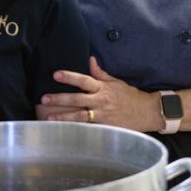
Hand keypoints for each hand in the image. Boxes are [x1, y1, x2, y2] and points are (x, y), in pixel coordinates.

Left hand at [40, 57, 160, 131]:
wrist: (146, 112)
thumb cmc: (130, 96)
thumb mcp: (116, 82)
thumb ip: (101, 72)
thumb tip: (90, 59)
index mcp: (103, 88)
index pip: (83, 80)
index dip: (69, 77)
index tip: (56, 74)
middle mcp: (101, 101)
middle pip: (77, 99)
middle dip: (59, 99)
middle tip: (44, 98)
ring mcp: (102, 116)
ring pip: (79, 116)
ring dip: (63, 117)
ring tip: (48, 117)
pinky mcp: (104, 127)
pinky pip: (87, 128)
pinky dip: (75, 130)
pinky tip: (63, 131)